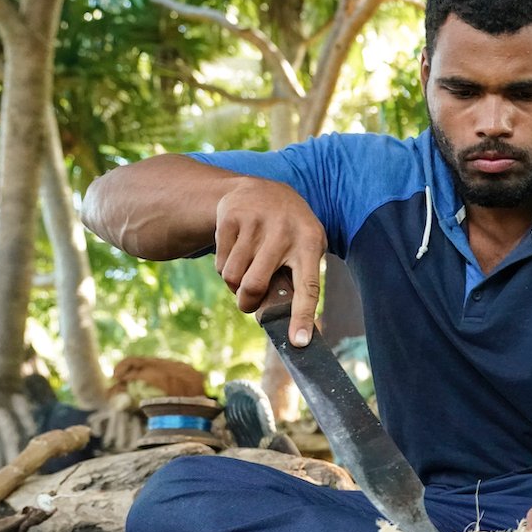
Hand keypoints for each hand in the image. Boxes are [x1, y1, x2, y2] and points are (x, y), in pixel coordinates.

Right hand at [214, 179, 326, 345]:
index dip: (303, 316)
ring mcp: (256, 222)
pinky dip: (224, 268)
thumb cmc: (289, 232)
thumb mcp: (305, 246)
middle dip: (247, 303)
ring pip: (232, 277)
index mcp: (311, 243)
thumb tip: (289, 326)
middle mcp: (284, 231)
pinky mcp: (230, 217)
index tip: (299, 342)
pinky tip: (237, 251)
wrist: (261, 188)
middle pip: (255, 286)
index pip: (308, 287)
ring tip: (246, 270)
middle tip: (248, 303)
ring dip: (234, 285)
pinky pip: (220, 263)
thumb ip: (298, 279)